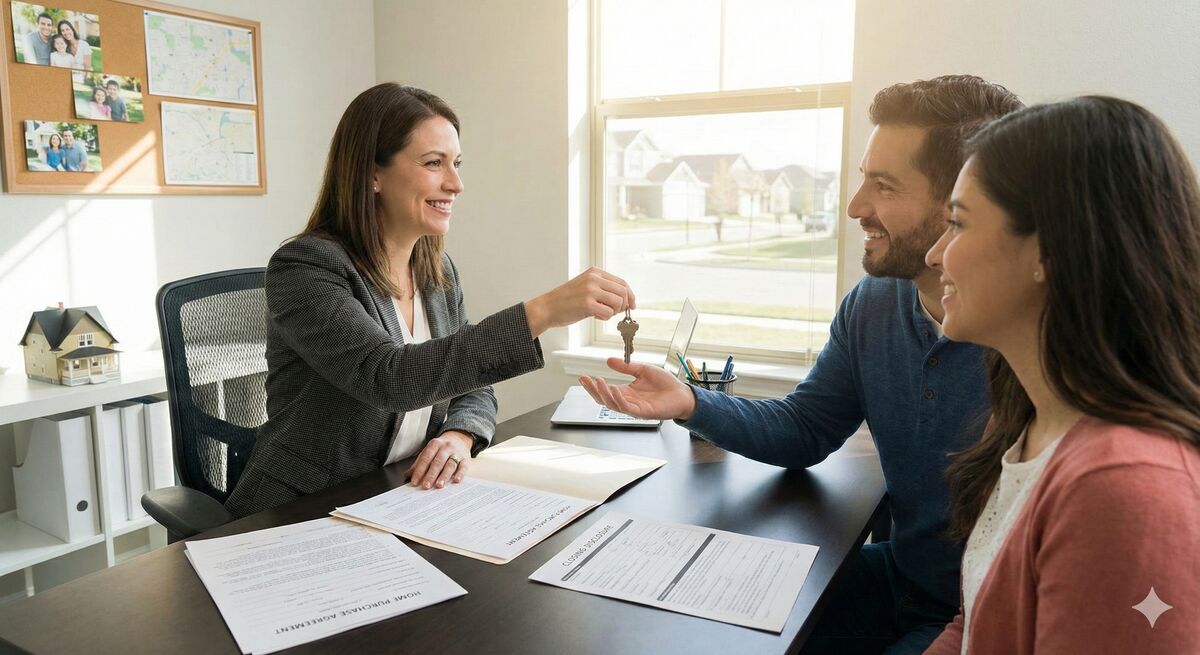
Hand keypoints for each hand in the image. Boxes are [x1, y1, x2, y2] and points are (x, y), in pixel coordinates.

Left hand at [405, 431, 473, 489]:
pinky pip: (463, 466)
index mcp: (434, 444)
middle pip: (437, 462)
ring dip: (444, 476)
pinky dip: (460, 474)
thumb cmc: (441, 448)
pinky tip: (456, 480)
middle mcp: (446, 447)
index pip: (426, 458)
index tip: (415, 481)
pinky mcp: (466, 458)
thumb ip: (419, 462)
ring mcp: (456, 452)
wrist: (459, 438)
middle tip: (426, 486)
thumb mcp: (430, 451)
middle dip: (431, 475)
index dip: (419, 470)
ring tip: (439, 485)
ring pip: (450, 464)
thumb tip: (407, 474)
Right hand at [524, 267, 635, 337]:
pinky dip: (605, 317)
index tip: (632, 305)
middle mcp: (593, 279)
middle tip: (615, 312)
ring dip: (614, 312)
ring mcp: (590, 290)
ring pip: (618, 302)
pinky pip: (608, 313)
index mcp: (594, 272)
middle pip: (623, 292)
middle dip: (623, 305)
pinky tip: (595, 316)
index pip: (622, 282)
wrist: (546, 308)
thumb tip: (625, 300)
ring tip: (601, 313)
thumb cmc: (566, 301)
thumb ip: (603, 289)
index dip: (630, 295)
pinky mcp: (587, 304)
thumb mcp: (585, 287)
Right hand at [578, 357, 696, 420]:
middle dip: (593, 390)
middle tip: (585, 380)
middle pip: (604, 399)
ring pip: (613, 404)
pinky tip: (615, 389)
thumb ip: (626, 367)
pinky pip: (627, 408)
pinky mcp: (643, 412)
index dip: (593, 385)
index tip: (583, 377)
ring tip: (598, 382)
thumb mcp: (643, 370)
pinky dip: (619, 399)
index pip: (605, 390)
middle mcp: (628, 401)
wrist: (682, 394)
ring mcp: (634, 408)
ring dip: (604, 394)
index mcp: (626, 392)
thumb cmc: (665, 384)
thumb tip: (609, 360)